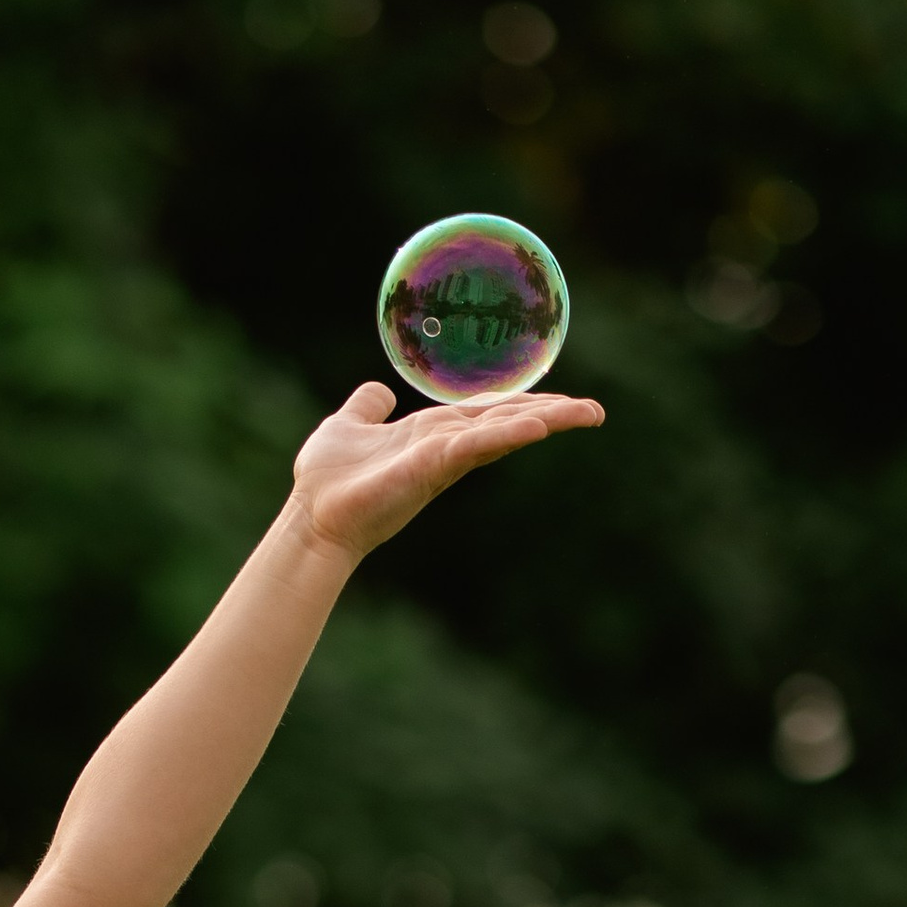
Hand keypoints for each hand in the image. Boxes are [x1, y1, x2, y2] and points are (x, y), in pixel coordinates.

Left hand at [289, 378, 603, 563]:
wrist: (312, 516)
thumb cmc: (327, 479)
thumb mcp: (348, 425)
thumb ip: (367, 407)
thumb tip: (379, 391)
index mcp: (433, 434)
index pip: (487, 414)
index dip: (522, 404)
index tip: (559, 399)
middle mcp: (445, 446)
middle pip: (507, 423)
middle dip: (552, 414)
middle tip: (595, 411)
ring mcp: (442, 458)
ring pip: (503, 431)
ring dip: (546, 420)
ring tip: (587, 413)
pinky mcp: (432, 466)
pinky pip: (477, 444)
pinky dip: (508, 433)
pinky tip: (539, 424)